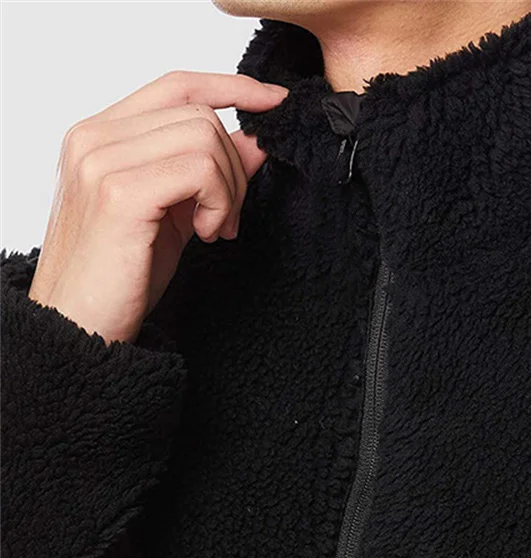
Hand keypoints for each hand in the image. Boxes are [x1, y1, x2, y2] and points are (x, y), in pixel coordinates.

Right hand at [27, 70, 287, 344]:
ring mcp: (101, 160)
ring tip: (215, 229)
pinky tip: (206, 234)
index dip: (232, 87)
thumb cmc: (122, 273)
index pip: (177, 86)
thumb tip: (255, 138)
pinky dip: (219, 202)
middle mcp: (94, 136)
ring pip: (205, 136)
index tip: (274, 102)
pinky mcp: (119, 192)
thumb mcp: (176, 210)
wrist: (81, 325)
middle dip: (235, 167)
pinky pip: (200, 169)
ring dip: (229, 189)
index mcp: (101, 134)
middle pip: (201, 114)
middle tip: (228, 218)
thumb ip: (208, 170)